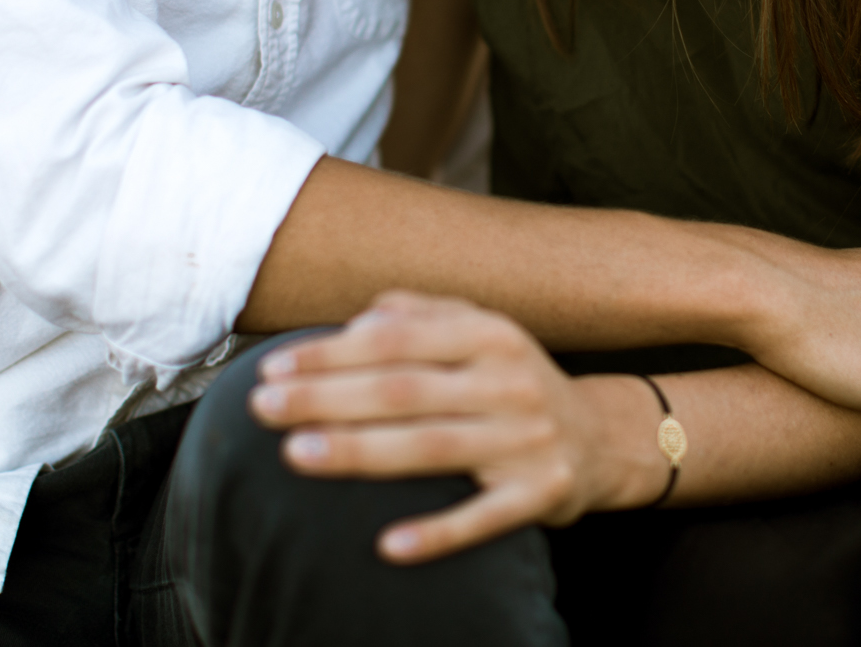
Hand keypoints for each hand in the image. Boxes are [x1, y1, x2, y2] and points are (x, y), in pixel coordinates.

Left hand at [249, 292, 660, 564]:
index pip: (395, 339)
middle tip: (262, 408)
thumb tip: (360, 317)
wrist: (599, 438)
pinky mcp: (542, 493)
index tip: (272, 368)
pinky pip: (483, 518)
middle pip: (404, 390)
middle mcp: (510, 380)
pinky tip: (387, 545)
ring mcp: (527, 439)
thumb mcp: (479, 332)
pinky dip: (437, 533)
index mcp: (489, 333)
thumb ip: (421, 315)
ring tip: (296, 455)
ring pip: (432, 447)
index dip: (330, 352)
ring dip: (360, 452)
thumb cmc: (512, 381)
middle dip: (326, 397)